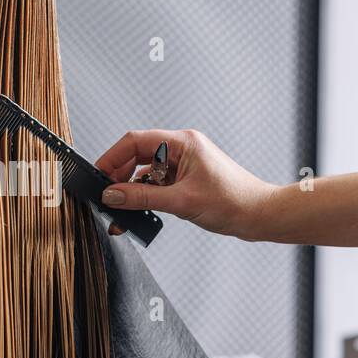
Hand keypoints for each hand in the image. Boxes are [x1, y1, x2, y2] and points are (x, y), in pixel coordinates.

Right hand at [94, 129, 278, 238]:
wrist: (259, 216)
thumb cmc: (234, 201)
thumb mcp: (181, 201)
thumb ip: (142, 198)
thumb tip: (112, 195)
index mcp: (182, 143)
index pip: (135, 141)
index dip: (112, 158)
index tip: (98, 176)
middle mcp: (181, 149)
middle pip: (137, 156)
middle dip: (119, 177)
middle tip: (106, 197)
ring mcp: (183, 164)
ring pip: (145, 172)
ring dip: (131, 190)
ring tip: (120, 211)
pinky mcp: (185, 180)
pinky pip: (156, 184)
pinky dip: (145, 197)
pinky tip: (137, 212)